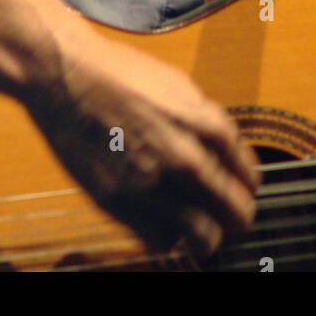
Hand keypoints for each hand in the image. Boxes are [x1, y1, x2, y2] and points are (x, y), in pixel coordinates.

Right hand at [22, 7, 256, 260]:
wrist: (65, 75)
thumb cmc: (117, 73)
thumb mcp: (177, 85)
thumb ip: (205, 122)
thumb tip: (227, 154)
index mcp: (204, 123)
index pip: (249, 176)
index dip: (247, 187)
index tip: (241, 192)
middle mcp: (185, 157)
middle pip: (236, 213)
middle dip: (237, 219)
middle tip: (229, 220)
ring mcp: (152, 183)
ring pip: (204, 238)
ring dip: (205, 237)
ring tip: (197, 230)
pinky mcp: (120, 202)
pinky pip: (161, 242)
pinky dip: (166, 237)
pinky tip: (160, 220)